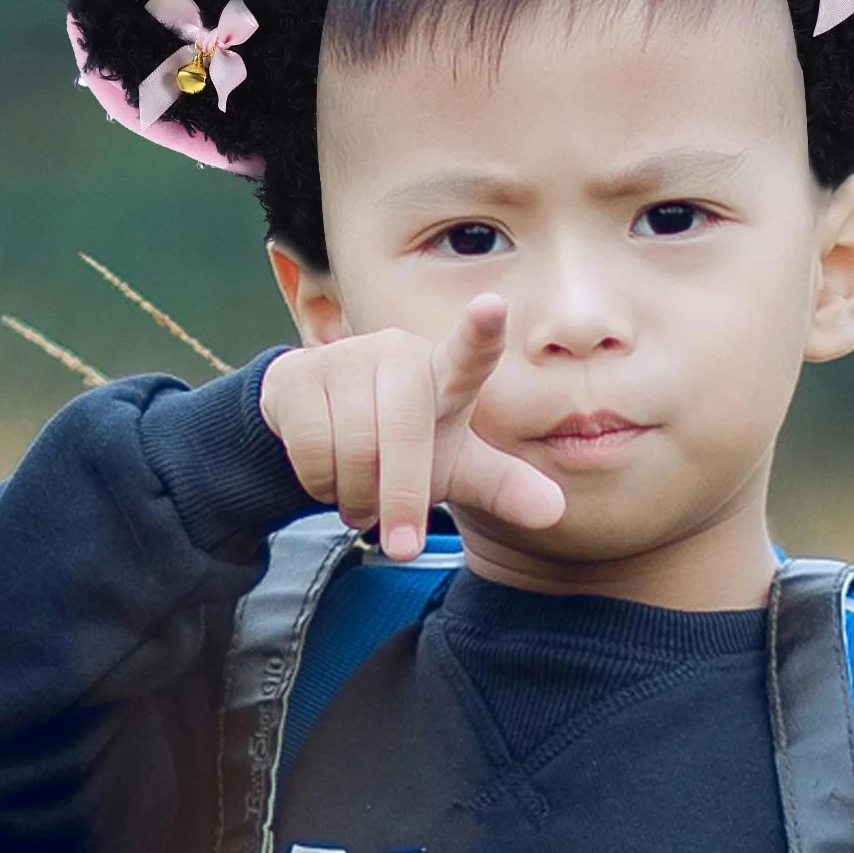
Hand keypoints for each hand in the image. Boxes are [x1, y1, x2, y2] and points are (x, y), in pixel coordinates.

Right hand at [258, 293, 565, 559]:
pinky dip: (321, 482)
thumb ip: (503, 485)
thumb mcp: (456, 467)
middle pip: (404, 429)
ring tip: (362, 501)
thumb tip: (556, 511)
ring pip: (354, 444)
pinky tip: (328, 480)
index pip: (469, 353)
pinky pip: (311, 445)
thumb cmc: (407, 445)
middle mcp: (398, 353)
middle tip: (402, 546)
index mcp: (446, 374)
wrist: (322, 427)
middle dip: (403, 497)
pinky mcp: (297, 372)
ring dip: (357, 495)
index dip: (480, 331)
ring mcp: (345, 357)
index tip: (492, 306)